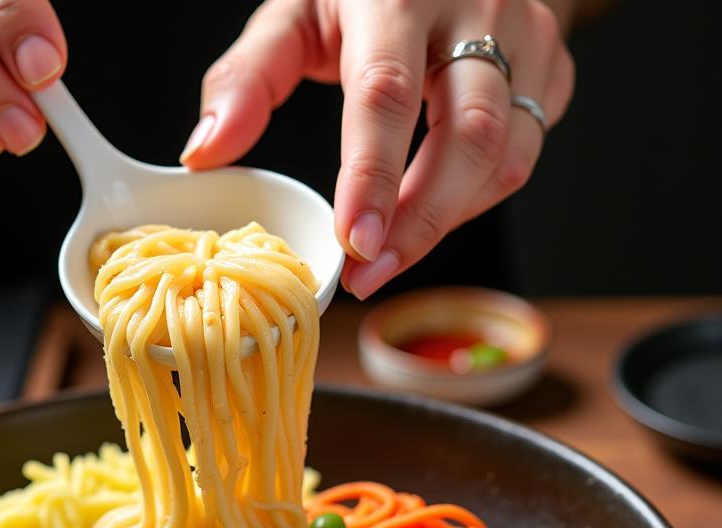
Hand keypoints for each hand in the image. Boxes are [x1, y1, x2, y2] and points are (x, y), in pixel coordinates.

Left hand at [181, 0, 573, 297]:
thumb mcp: (294, 13)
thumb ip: (246, 78)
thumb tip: (204, 152)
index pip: (387, 96)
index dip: (372, 178)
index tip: (354, 245)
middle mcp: (476, 11)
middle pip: (467, 136)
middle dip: (420, 221)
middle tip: (370, 275)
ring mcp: (526, 41)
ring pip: (506, 156)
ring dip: (447, 221)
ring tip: (389, 258)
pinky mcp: (551, 72)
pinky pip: (522, 155)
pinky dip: (475, 202)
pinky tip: (429, 217)